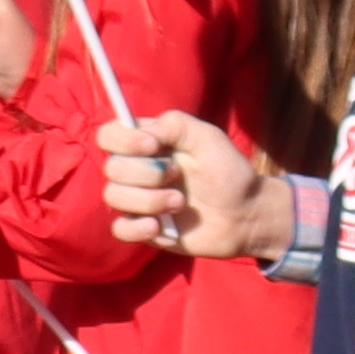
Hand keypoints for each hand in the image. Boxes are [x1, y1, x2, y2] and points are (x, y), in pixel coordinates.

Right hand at [103, 111, 281, 262]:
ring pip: (114, 197)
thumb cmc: (227, 171)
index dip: (123, 140)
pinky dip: (137, 227)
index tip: (153, 146)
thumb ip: (175, 125)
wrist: (245, 213)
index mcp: (146, 144)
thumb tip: (143, 133)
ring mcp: (137, 200)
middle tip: (178, 175)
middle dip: (146, 173)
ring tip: (180, 202)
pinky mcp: (142, 228)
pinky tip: (160, 226)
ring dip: (148, 200)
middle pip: (112, 168)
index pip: (109, 135)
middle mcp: (136, 170)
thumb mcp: (207, 137)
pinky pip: (120, 228)